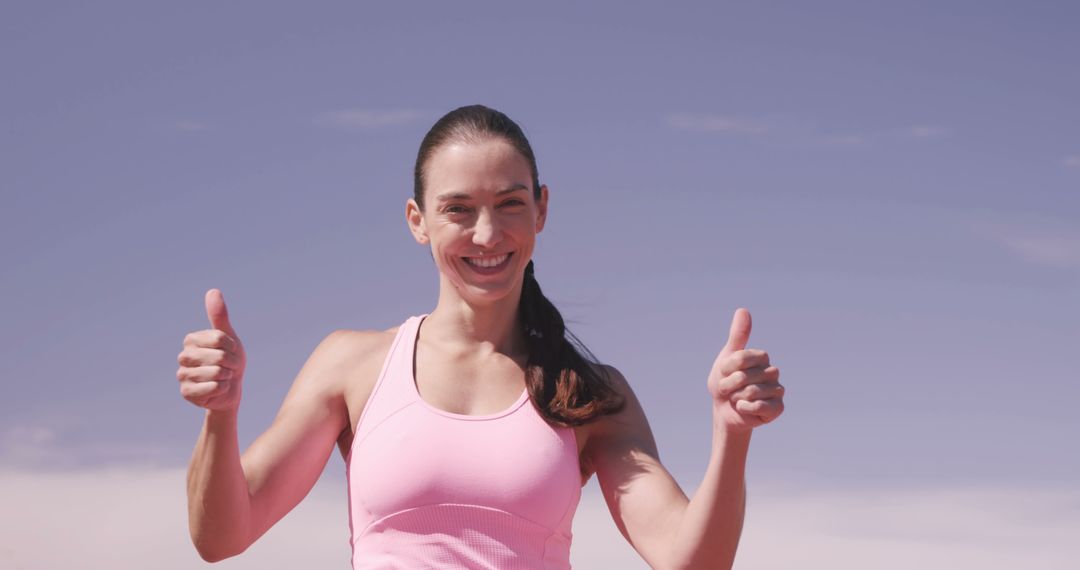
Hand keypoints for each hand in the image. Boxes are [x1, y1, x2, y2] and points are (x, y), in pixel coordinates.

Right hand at [176, 288, 246, 411]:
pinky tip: (218, 388)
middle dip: (231, 363)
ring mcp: (183, 375)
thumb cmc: (229, 360)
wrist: (229, 388)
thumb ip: (219, 315)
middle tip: (229, 367)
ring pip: (215, 373)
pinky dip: (222, 388)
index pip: (219, 338)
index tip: (231, 351)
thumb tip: (213, 291)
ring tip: (223, 377)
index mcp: (192, 340)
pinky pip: (212, 388)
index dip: (232, 347)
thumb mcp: (228, 336)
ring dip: (227, 376)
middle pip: (218, 356)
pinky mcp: (186, 392)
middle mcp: (183, 356)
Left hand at [706, 308, 784, 431]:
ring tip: (737, 399)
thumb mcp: (726, 358)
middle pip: (746, 376)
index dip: (727, 368)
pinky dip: (745, 408)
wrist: (724, 411)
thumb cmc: (725, 383)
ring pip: (753, 391)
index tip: (723, 373)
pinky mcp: (778, 408)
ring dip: (736, 398)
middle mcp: (772, 372)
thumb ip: (737, 336)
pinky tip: (743, 408)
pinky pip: (761, 406)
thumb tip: (743, 309)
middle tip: (728, 390)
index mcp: (761, 358)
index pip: (742, 358)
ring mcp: (777, 390)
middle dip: (729, 386)